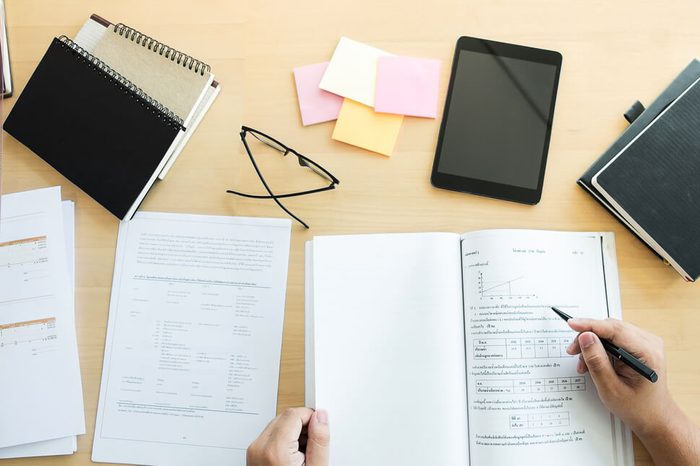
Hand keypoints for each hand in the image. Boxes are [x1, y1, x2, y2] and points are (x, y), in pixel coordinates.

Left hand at [247, 407, 329, 465]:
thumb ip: (319, 441)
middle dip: (302, 427)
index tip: (318, 430)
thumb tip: (321, 417)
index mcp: (274, 449)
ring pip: (278, 425)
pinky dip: (284, 441)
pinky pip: (271, 436)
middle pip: (285, 417)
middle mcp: (259, 447)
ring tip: (301, 456)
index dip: (311, 418)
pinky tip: (292, 458)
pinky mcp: (253, 454)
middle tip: (311, 447)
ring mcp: (254, 450)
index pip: (294, 413)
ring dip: (293, 434)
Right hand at [566, 318, 699, 465]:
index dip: (590, 325)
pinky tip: (593, 361)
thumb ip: (597, 361)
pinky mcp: (640, 346)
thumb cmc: (637, 407)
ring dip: (593, 344)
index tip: (572, 324)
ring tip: (584, 363)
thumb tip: (585, 337)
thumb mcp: (610, 388)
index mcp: (647, 354)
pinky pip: (615, 338)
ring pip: (611, 331)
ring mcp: (646, 343)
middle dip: (588, 337)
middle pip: (611, 327)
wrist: (654, 416)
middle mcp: (650, 344)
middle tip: (573, 351)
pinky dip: (601, 347)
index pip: (615, 329)